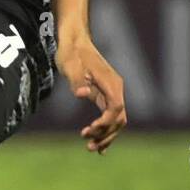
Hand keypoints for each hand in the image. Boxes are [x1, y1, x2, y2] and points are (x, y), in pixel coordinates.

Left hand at [57, 36, 126, 153]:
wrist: (74, 41)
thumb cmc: (71, 52)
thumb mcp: (70, 65)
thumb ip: (77, 81)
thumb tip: (83, 94)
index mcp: (111, 82)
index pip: (116, 108)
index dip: (105, 123)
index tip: (90, 130)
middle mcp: (116, 89)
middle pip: (119, 119)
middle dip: (106, 134)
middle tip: (88, 146)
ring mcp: (112, 92)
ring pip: (117, 120)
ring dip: (106, 135)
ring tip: (91, 148)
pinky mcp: (105, 95)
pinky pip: (110, 116)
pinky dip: (106, 131)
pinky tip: (99, 145)